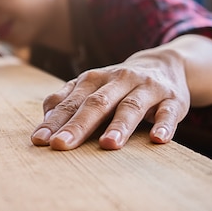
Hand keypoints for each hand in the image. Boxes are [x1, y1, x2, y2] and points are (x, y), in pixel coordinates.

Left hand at [31, 48, 190, 149]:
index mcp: (94, 79)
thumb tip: (45, 118)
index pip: (71, 102)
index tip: (39, 141)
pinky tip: (158, 139)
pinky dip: (164, 125)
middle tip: (61, 145)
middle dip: (78, 125)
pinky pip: (168, 112)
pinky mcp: (172, 99)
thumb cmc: (118, 85)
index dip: (54, 121)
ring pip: (131, 107)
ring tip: (108, 145)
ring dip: (120, 126)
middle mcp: (119, 80)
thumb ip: (67, 99)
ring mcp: (146, 88)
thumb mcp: (91, 87)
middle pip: (96, 103)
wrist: (165, 65)